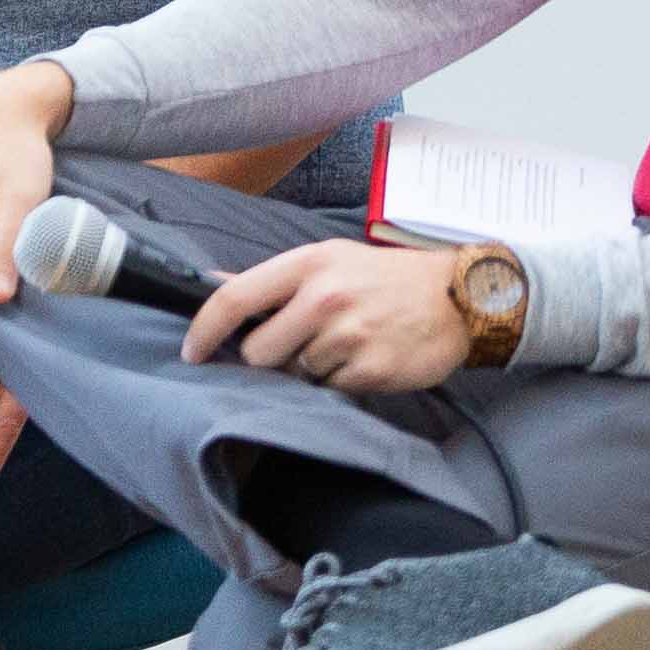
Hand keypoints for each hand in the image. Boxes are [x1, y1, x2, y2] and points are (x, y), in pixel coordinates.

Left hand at [183, 240, 471, 393]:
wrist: (458, 295)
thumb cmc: (383, 278)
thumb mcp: (328, 259)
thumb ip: (273, 279)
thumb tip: (213, 284)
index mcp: (307, 264)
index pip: (234, 299)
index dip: (204, 330)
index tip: (191, 352)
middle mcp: (324, 297)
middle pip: (258, 352)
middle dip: (271, 356)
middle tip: (301, 343)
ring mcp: (348, 335)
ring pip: (295, 374)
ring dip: (310, 368)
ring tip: (344, 344)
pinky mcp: (370, 369)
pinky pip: (330, 390)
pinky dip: (340, 381)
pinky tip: (364, 358)